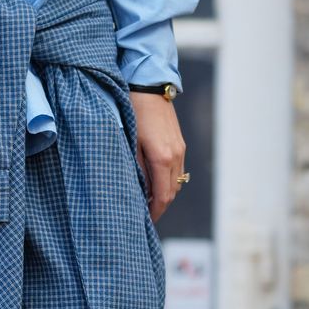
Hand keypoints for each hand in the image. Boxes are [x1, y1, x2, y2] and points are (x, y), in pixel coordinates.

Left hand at [128, 91, 186, 223]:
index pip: (163, 196)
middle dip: (160, 205)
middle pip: (172, 192)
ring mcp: (180, 149)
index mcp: (162, 159)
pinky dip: (168, 179)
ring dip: (165, 192)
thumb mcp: (128, 143)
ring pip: (177, 181)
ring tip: (148, 198)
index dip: (155, 212)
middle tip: (144, 213)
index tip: (146, 221)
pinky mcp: (180, 142)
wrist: (148, 86)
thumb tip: (138, 191)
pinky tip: (154, 179)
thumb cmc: (133, 112)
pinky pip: (178, 169)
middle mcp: (176, 156)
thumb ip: (135, 168)